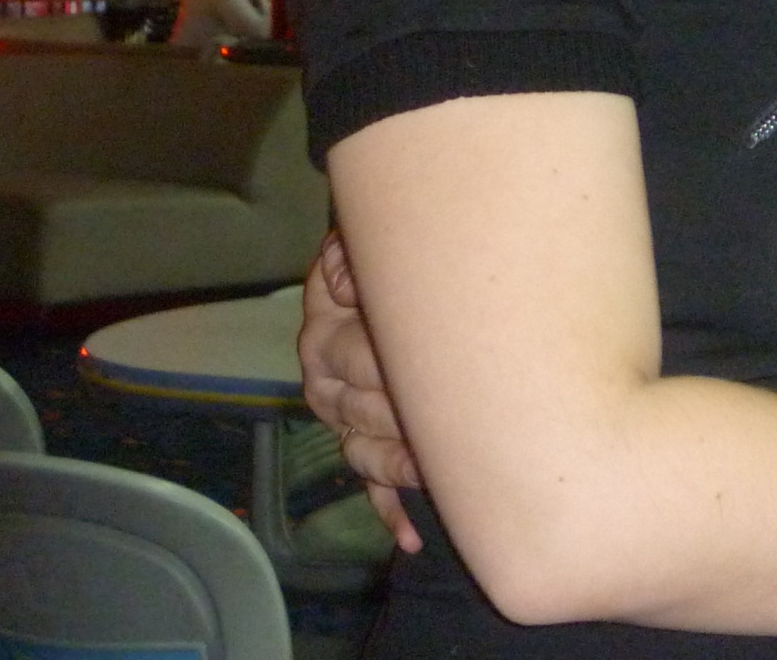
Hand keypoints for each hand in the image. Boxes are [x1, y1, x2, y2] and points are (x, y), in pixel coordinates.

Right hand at [299, 230, 423, 552]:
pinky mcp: (367, 445)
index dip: (383, 359)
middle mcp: (328, 375)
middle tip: (450, 415)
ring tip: (436, 471)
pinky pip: (373, 484)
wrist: (413, 267)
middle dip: (404, 412)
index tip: (431, 365)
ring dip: (402, 465)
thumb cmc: (407, 253)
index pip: (347, 352)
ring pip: (366, 452)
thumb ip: (350, 254)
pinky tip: (412, 536)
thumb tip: (349, 285)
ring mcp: (346, 415)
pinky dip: (391, 511)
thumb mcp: (365, 241)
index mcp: (326, 323)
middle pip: (360, 406)